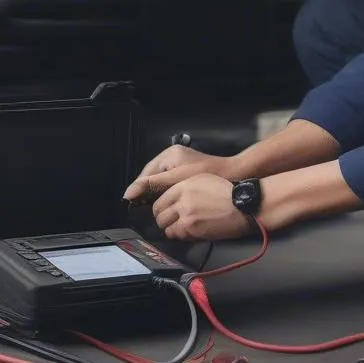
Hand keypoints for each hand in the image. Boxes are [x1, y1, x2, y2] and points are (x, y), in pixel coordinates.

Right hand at [123, 144, 237, 202]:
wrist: (234, 174)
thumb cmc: (206, 175)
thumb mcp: (176, 180)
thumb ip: (153, 185)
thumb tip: (129, 193)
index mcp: (169, 155)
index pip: (147, 173)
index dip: (138, 188)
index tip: (131, 202)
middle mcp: (173, 156)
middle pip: (153, 177)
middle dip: (147, 192)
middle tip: (141, 208)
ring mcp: (181, 164)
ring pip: (162, 181)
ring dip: (157, 194)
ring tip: (154, 207)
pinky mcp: (188, 172)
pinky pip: (171, 183)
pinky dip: (167, 193)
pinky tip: (168, 203)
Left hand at [151, 173, 250, 241]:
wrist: (243, 204)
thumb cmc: (227, 192)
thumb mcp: (203, 179)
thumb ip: (184, 187)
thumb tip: (172, 197)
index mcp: (183, 185)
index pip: (159, 200)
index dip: (160, 209)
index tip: (164, 213)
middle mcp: (181, 199)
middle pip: (159, 214)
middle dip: (163, 220)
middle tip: (170, 223)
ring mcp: (185, 214)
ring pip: (166, 226)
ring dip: (172, 229)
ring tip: (181, 229)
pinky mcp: (192, 228)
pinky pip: (178, 235)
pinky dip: (181, 236)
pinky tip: (190, 232)